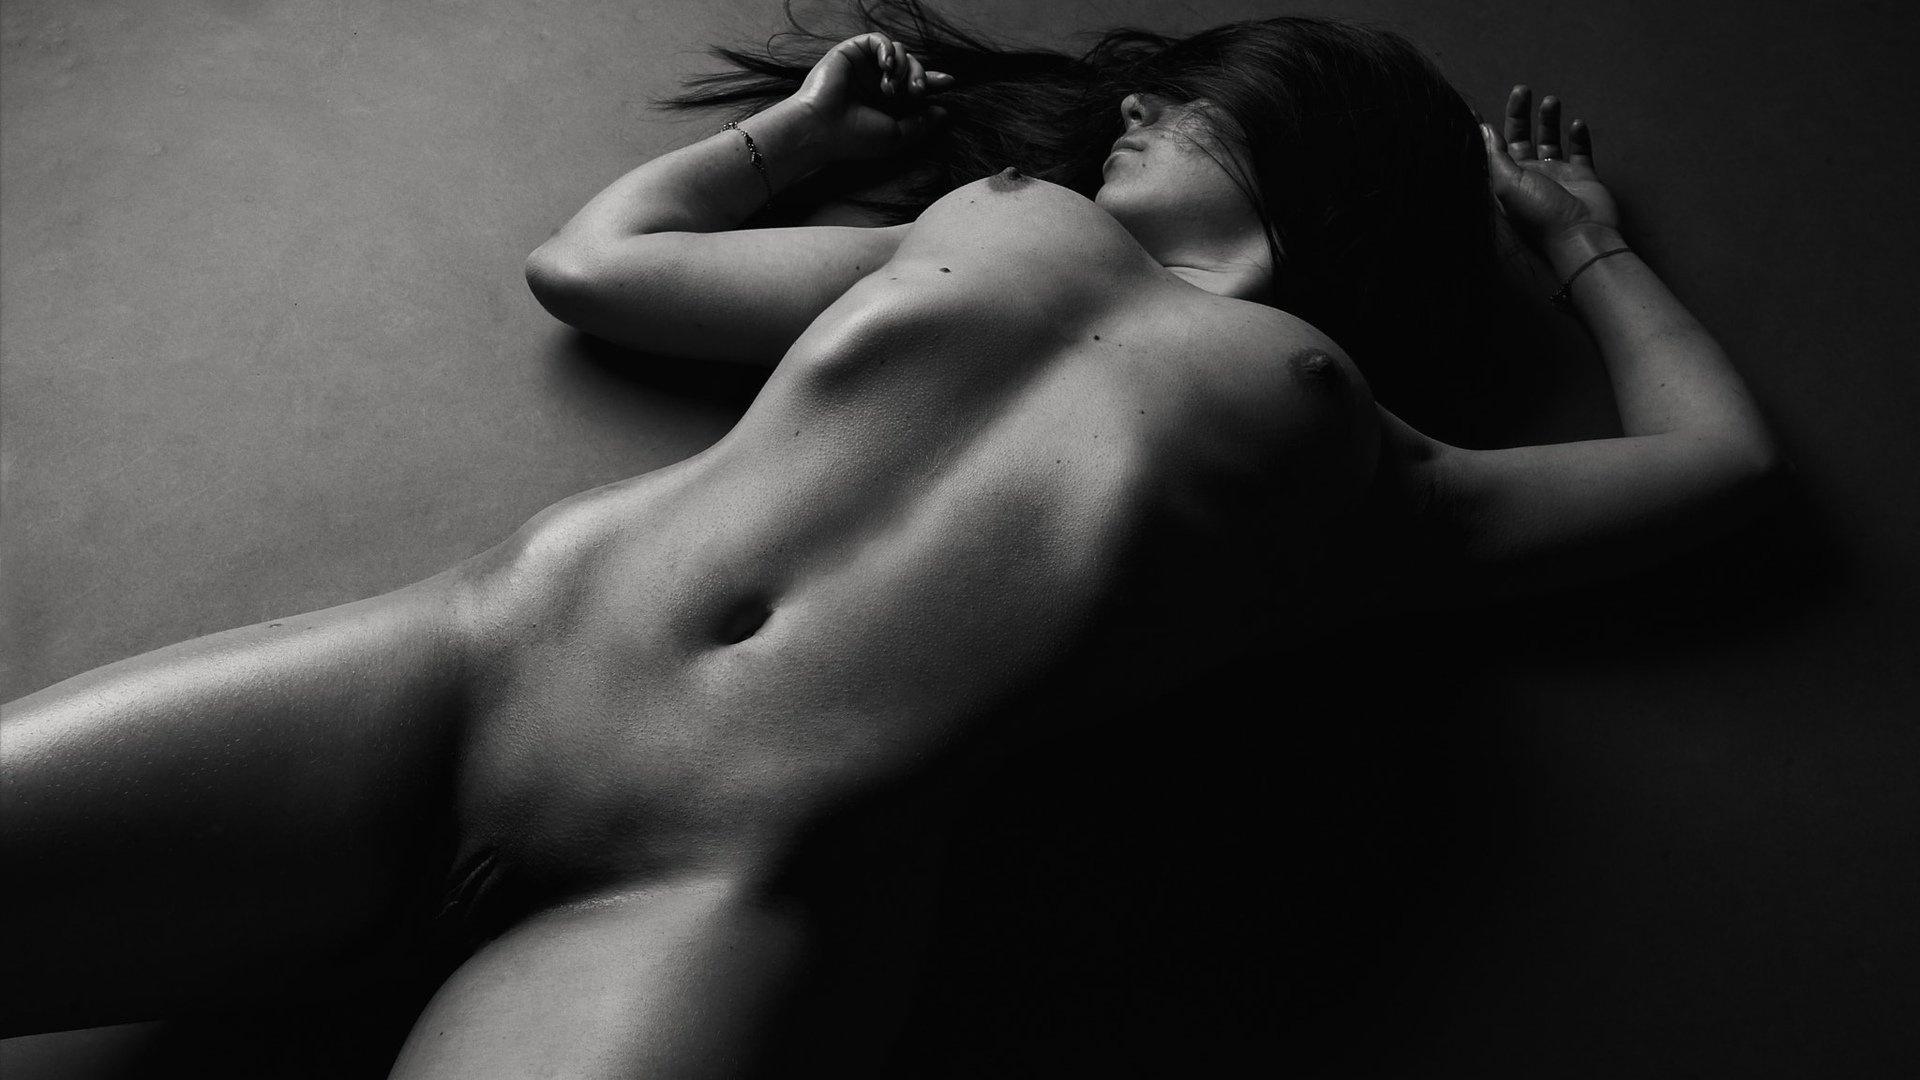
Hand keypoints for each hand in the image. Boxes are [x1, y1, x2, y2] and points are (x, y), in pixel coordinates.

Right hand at [794, 32, 956, 161]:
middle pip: (912, 66)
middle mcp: (876, 82)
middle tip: (917, 91)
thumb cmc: (855, 137)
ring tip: (890, 89)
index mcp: (887, 102)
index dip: (933, 81)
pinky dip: (887, 50)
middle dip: (920, 76)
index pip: (914, 85)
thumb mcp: (896, 137)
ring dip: (902, 67)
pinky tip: (885, 67)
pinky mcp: (852, 51)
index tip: (949, 82)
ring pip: (899, 52)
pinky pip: (878, 40)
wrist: (822, 127)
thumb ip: (921, 124)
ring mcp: (864, 67)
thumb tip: (943, 112)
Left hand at [1480, 84, 1621, 251]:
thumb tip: (1484, 129)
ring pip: (1550, 140)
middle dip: (1520, 114)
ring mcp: (1557, 176)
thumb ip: (1494, 156)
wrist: (1582, 235)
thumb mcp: (1507, 184)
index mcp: (1507, 182)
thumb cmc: (1540, 215)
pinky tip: (1577, 124)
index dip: (1482, 131)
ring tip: (1551, 101)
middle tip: (1522, 90)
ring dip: (1549, 120)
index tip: (1472, 107)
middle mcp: (1530, 177)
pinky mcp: (1583, 177)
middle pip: (1521, 138)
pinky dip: (1579, 136)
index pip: (1491, 151)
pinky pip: (1581, 151)